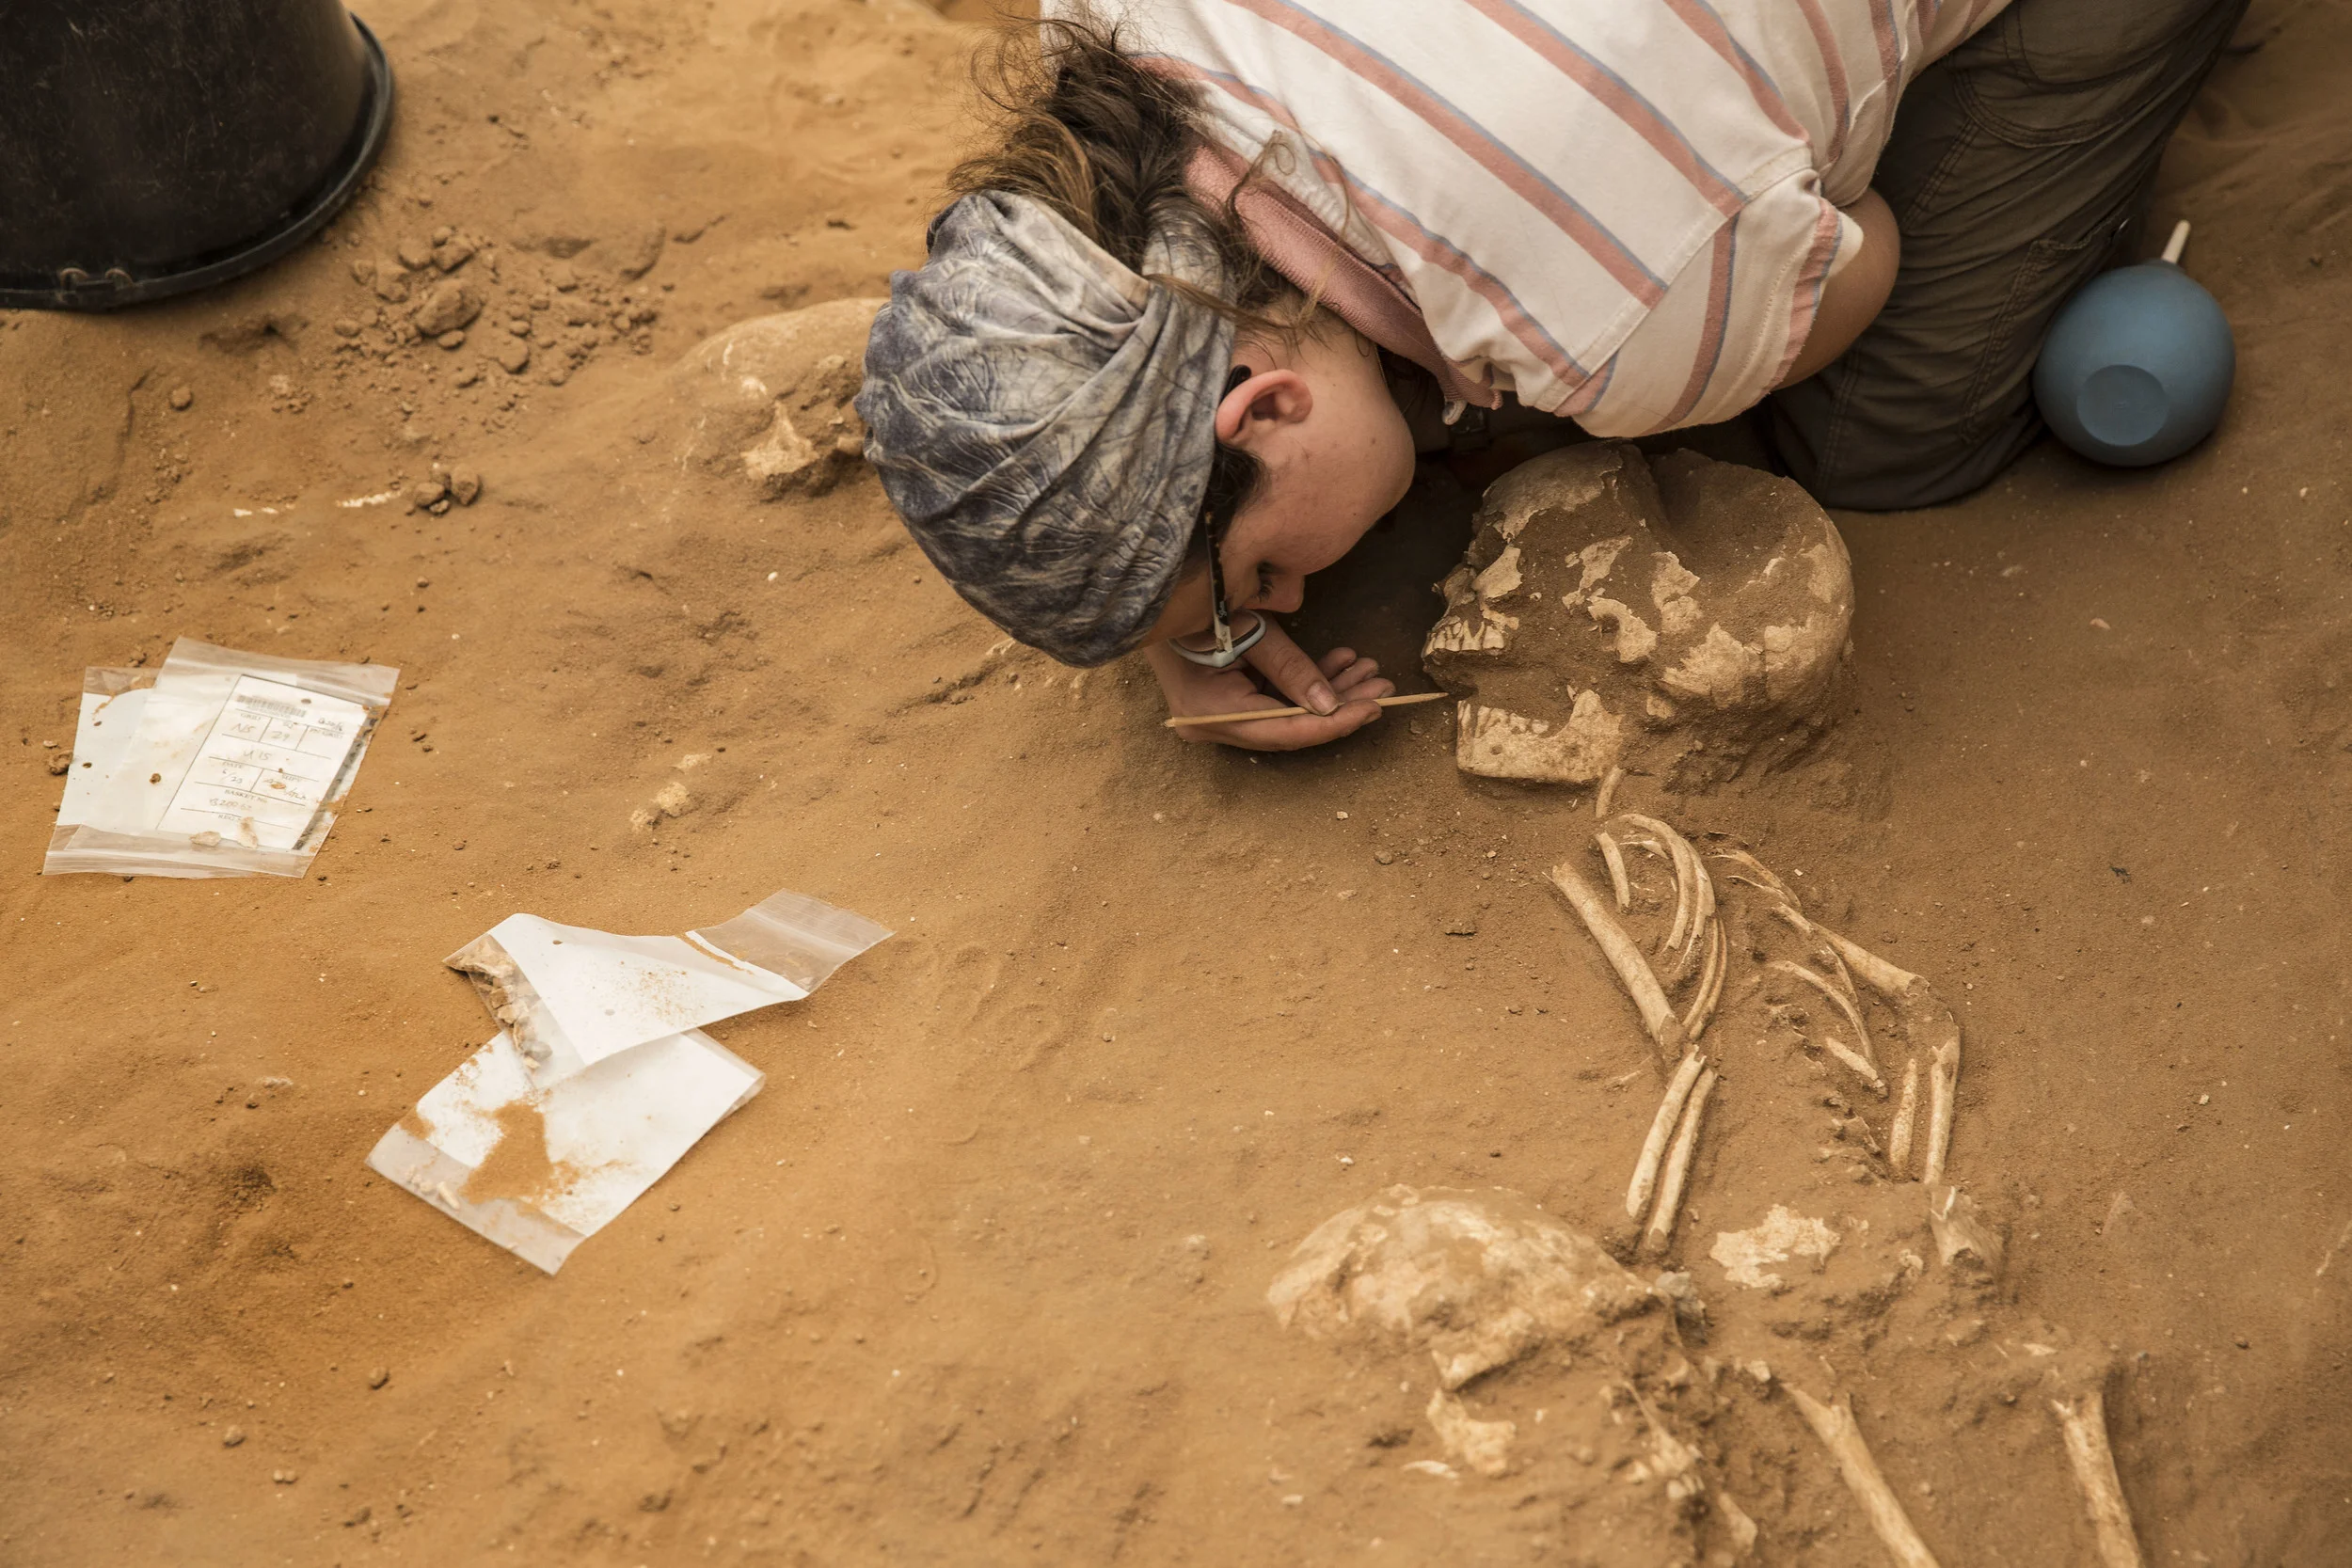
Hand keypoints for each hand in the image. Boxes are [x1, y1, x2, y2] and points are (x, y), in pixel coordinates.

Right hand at [1146, 618, 1393, 750]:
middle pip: (1287, 727)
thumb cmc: (1198, 605)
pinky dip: (1305, 683)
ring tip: (1368, 670)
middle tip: (1382, 687)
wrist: (1156, 593)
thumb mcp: (1249, 630)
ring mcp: (1215, 717)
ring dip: (1327, 691)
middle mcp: (1210, 725)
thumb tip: (1330, 706)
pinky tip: (1340, 661)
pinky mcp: (1224, 702)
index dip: (1331, 723)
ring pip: (1285, 714)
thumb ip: (1290, 669)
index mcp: (1209, 712)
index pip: (1281, 731)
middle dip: (1339, 705)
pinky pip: (1272, 701)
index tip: (1372, 709)